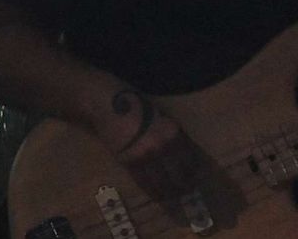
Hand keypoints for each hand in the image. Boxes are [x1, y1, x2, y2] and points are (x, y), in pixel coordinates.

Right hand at [87, 86, 203, 203]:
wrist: (108, 104)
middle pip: (178, 174)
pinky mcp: (129, 161)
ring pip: (162, 181)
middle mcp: (163, 147)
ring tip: (171, 197)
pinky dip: (151, 190)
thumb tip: (180, 152)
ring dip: (168, 192)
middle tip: (183, 192)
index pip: (190, 160)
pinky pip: (143, 181)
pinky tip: (156, 195)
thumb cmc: (134, 105)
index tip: (193, 179)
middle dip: (182, 186)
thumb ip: (171, 134)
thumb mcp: (161, 117)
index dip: (192, 173)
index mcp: (174, 134)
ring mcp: (146, 156)